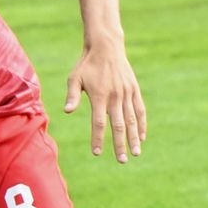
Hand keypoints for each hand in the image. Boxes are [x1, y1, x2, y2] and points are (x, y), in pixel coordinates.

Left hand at [64, 41, 146, 162]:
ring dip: (133, 137)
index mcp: (99, 95)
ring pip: (131, 120)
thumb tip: (66, 111)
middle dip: (120, 144)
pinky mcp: (134, 90)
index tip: (96, 152)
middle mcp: (115, 96)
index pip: (98, 122)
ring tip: (135, 153)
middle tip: (122, 160)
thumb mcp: (74, 78)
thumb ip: (72, 96)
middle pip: (118, 125)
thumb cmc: (86, 64)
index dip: (98, 138)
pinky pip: (139, 110)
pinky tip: (141, 137)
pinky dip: (141, 124)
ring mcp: (127, 93)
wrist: (106, 47)